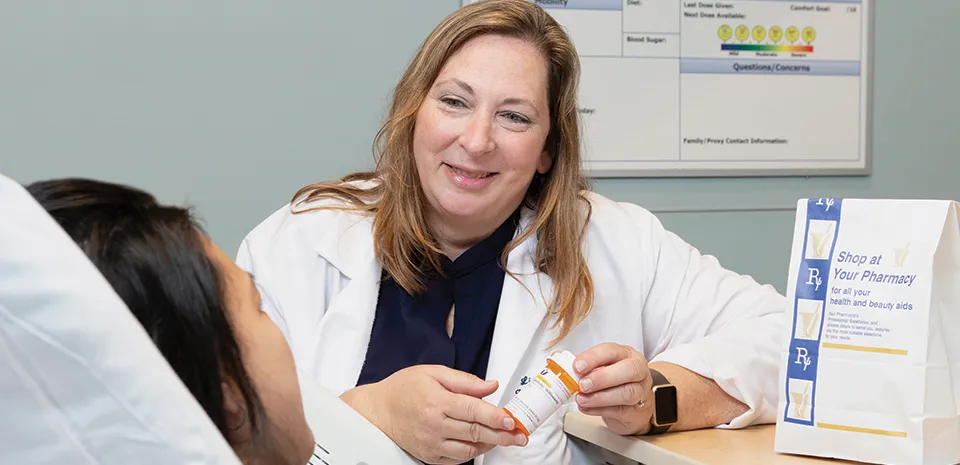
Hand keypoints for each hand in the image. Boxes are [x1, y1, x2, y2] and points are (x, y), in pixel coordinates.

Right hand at [340, 365, 526, 463]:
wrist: (378, 411)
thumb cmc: (404, 388)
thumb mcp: (432, 373)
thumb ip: (464, 381)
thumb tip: (491, 386)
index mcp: (436, 401)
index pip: (472, 410)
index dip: (494, 416)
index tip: (511, 419)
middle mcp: (434, 425)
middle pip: (475, 432)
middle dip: (502, 435)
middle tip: (520, 435)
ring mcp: (431, 444)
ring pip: (469, 450)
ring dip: (490, 445)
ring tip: (506, 439)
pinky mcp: (429, 456)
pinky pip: (457, 460)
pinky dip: (473, 453)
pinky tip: (483, 444)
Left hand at [573, 342, 653, 434]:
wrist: (633, 407)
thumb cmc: (616, 382)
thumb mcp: (603, 368)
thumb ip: (587, 367)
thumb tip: (563, 365)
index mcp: (627, 354)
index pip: (612, 351)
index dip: (594, 357)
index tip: (577, 366)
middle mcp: (638, 371)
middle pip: (628, 370)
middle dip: (602, 377)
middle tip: (583, 385)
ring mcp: (641, 391)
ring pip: (626, 393)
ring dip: (599, 397)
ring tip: (582, 399)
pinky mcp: (637, 412)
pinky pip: (620, 410)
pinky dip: (599, 410)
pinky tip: (586, 408)